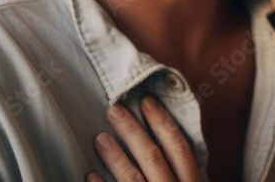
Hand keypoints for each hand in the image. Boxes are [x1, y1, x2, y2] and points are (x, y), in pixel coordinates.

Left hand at [87, 96, 202, 181]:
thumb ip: (184, 172)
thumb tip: (163, 140)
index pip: (179, 148)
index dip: (163, 123)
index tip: (146, 101)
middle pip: (153, 157)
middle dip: (133, 132)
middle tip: (114, 110)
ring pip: (133, 179)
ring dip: (116, 157)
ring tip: (100, 138)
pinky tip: (90, 175)